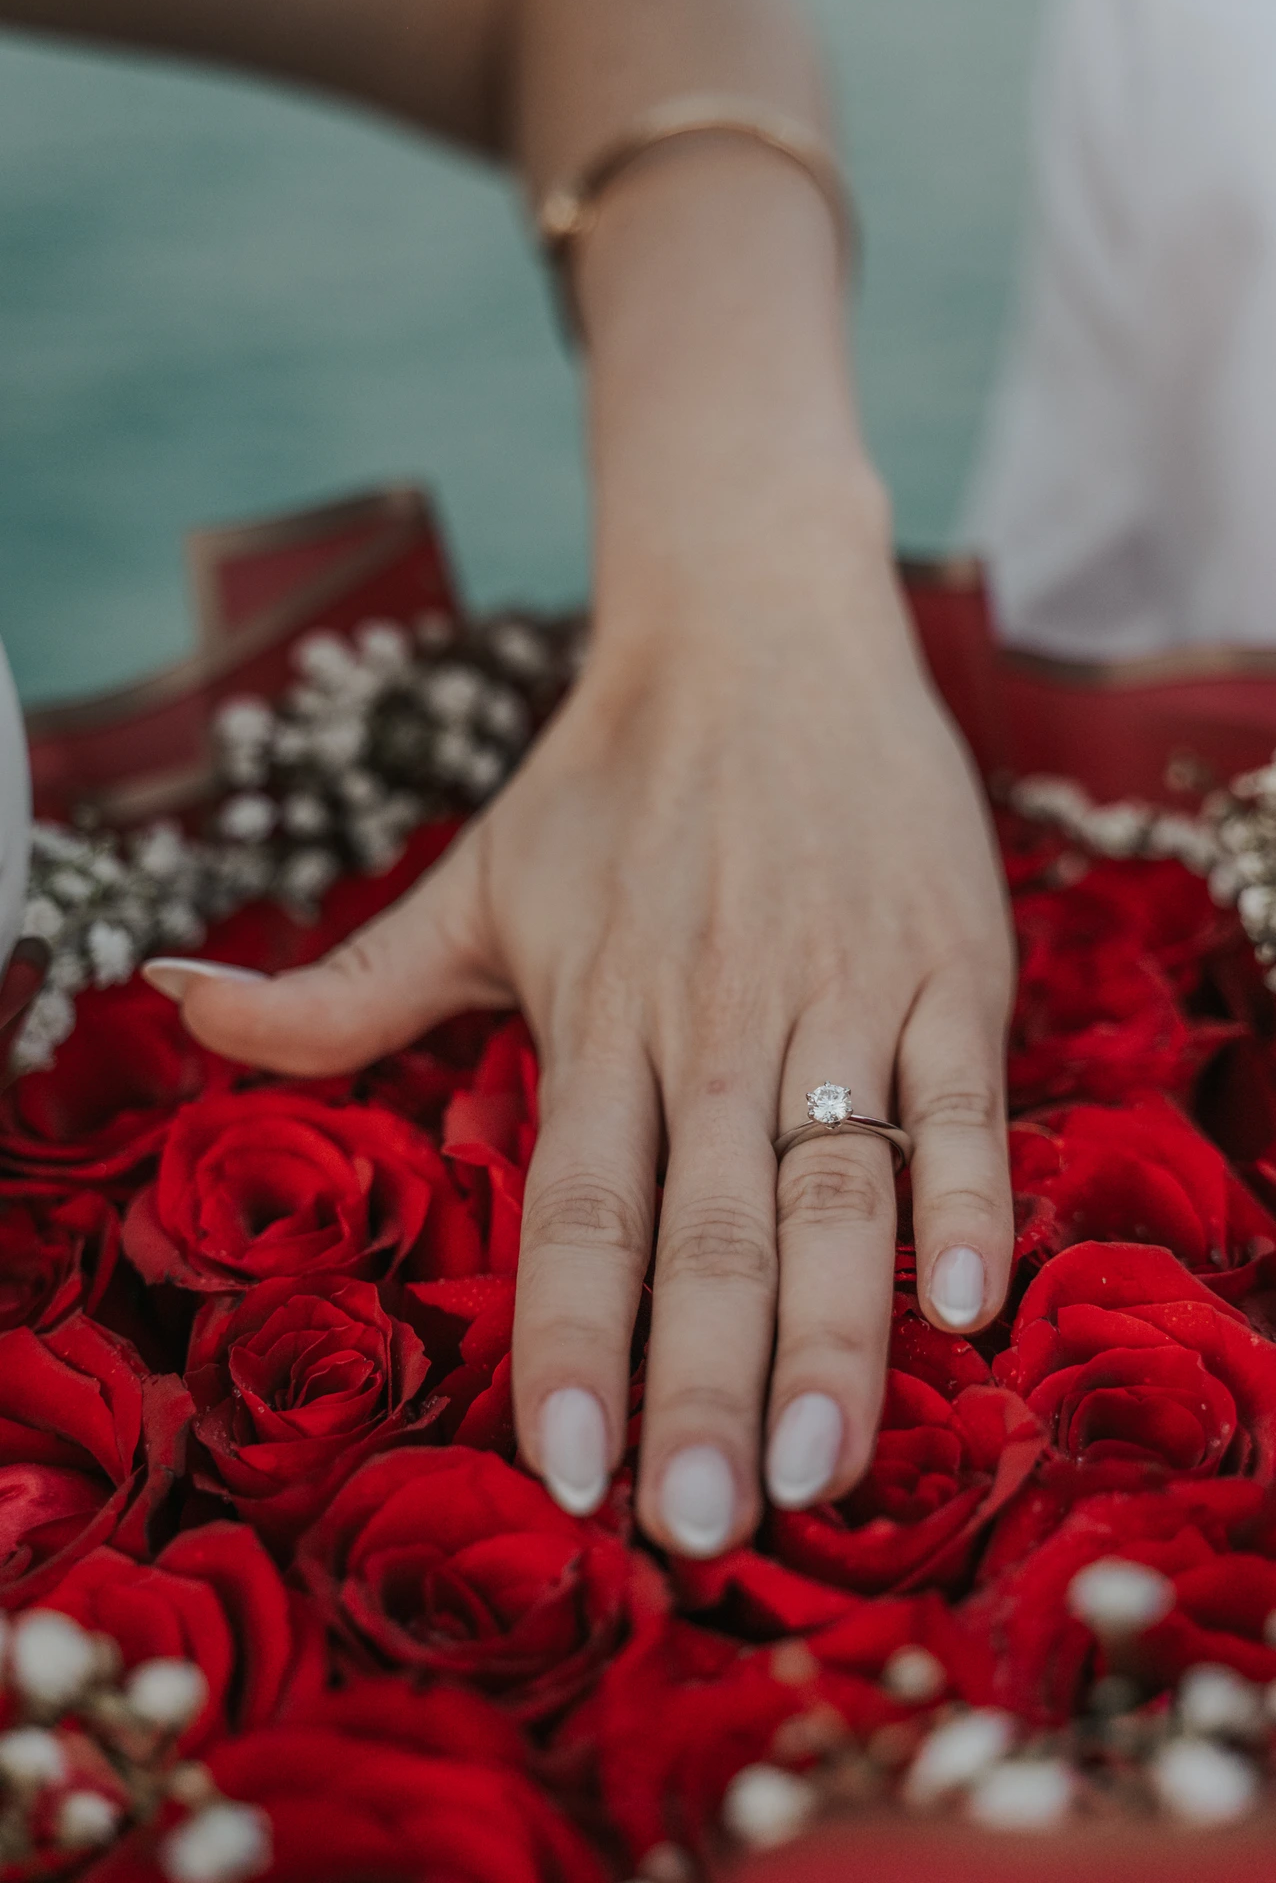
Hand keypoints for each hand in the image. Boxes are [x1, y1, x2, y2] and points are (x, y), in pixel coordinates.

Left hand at [168, 478, 1015, 1556]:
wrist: (760, 629)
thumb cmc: (610, 778)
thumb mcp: (470, 883)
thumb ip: (342, 987)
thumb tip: (174, 1006)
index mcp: (600, 1014)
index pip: (576, 1204)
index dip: (568, 1339)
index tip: (569, 1472)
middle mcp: (715, 1019)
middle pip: (705, 1226)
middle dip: (701, 1384)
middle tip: (698, 1528)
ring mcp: (841, 991)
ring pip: (835, 1182)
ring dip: (831, 1331)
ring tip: (816, 1469)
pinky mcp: (948, 961)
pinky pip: (961, 1094)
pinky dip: (963, 1194)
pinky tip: (963, 1302)